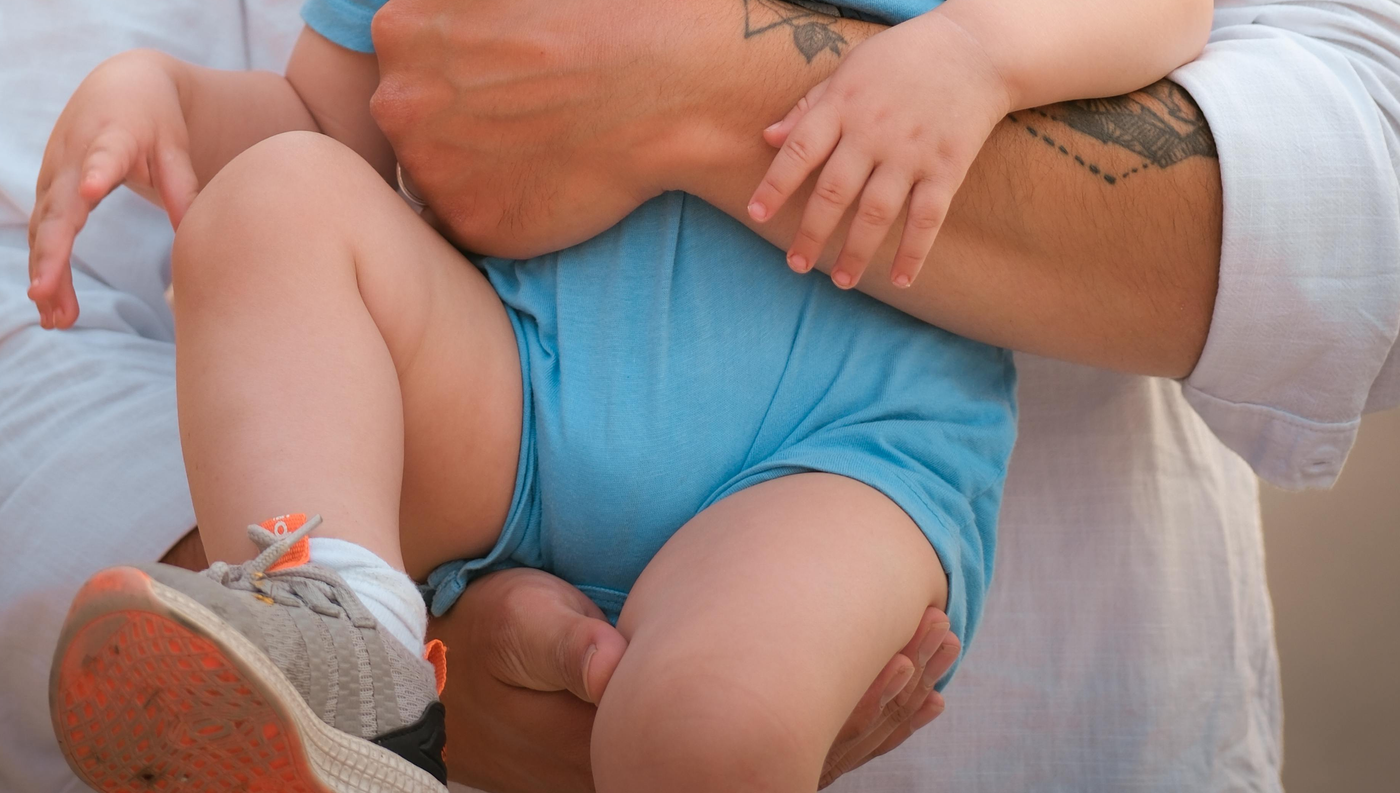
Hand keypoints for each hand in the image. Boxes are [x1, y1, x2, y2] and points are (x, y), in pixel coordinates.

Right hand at [27, 49, 198, 327]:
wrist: (117, 83)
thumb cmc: (153, 117)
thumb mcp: (173, 144)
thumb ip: (182, 186)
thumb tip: (194, 235)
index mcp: (112, 137)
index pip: (103, 156)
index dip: (97, 172)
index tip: (91, 191)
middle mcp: (73, 158)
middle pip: (57, 209)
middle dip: (49, 252)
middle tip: (42, 293)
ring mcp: (54, 177)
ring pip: (43, 231)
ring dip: (46, 274)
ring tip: (57, 320)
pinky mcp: (48, 193)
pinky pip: (41, 236)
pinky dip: (44, 270)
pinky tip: (52, 311)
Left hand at [369, 0, 706, 254]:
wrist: (668, 75)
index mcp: (398, 26)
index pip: (408, 39)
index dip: (458, 42)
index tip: (504, 48)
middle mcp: (398, 102)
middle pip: (414, 103)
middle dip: (455, 100)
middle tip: (520, 94)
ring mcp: (431, 171)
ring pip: (434, 163)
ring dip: (470, 153)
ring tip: (535, 133)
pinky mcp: (470, 225)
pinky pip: (467, 215)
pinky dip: (495, 200)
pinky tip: (542, 171)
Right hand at [436, 569, 953, 791]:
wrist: (463, 666)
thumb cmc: (490, 636)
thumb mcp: (518, 624)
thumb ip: (564, 644)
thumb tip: (610, 667)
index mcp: (639, 757)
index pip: (762, 751)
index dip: (838, 710)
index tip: (896, 662)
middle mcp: (674, 780)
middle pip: (796, 762)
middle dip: (874, 709)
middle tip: (936, 648)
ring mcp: (688, 772)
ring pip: (798, 759)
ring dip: (869, 714)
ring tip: (934, 663)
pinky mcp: (692, 753)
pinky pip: (781, 746)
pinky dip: (839, 719)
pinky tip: (892, 693)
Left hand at [748, 8, 1008, 291]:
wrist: (974, 48)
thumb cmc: (903, 56)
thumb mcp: (850, 68)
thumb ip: (810, 105)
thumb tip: (768, 137)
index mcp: (844, 103)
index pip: (800, 149)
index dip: (776, 184)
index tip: (756, 215)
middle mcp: (873, 131)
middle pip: (834, 191)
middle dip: (812, 232)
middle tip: (796, 264)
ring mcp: (911, 151)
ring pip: (876, 212)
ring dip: (856, 251)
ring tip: (840, 280)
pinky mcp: (946, 167)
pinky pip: (927, 218)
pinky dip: (913, 252)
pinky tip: (898, 278)